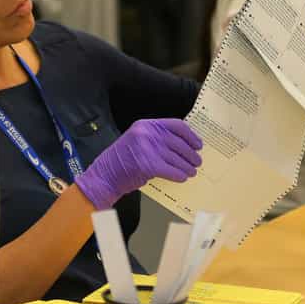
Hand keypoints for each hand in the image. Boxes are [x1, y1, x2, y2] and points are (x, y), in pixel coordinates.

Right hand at [75, 119, 202, 209]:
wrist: (106, 175)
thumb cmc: (123, 160)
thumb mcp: (138, 141)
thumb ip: (157, 139)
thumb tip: (183, 146)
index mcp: (146, 125)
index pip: (177, 125)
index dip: (191, 136)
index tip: (198, 144)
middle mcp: (147, 134)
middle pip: (179, 143)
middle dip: (191, 155)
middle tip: (197, 162)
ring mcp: (147, 149)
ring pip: (177, 159)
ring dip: (187, 167)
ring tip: (191, 172)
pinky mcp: (148, 165)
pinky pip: (171, 171)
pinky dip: (179, 175)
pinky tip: (182, 178)